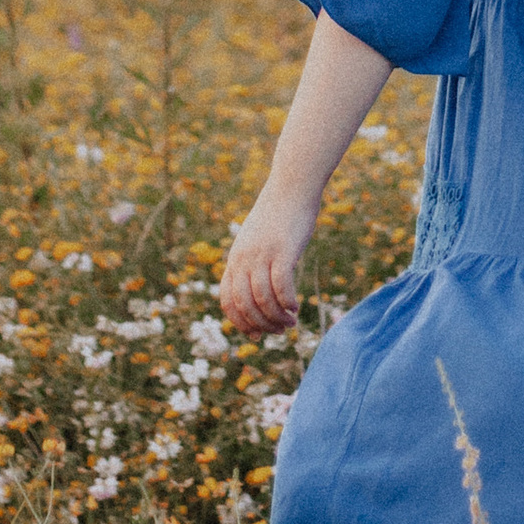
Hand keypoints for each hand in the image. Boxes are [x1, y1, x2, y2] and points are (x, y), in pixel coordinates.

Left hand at [221, 189, 317, 337]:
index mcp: (235, 258)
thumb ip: (253, 263)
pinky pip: (281, 286)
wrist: (291, 187)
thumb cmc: (278, 216)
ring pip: (263, 299)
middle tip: (279, 331)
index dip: (239, 323)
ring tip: (291, 322)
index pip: (227, 300)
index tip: (255, 335)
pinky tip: (295, 307)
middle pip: (245, 305)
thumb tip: (256, 290)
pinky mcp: (282, 250)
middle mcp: (243, 258)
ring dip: (277, 318)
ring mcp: (262, 254)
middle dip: (261, 325)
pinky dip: (287, 303)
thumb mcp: (256, 241)